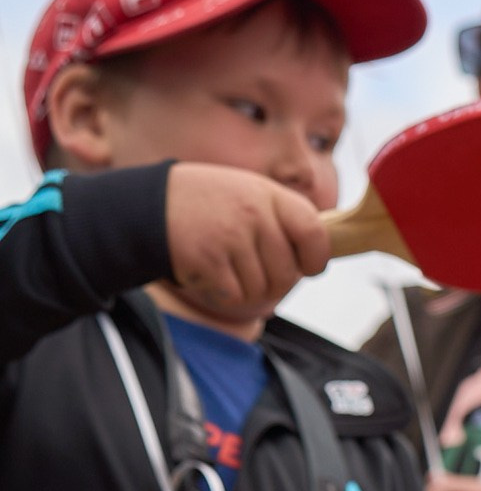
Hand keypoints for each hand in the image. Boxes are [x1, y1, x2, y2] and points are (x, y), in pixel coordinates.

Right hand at [161, 164, 331, 325]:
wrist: (150, 204)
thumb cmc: (209, 205)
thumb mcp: (249, 194)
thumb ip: (283, 219)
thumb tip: (320, 259)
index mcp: (269, 195)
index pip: (314, 232)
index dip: (316, 258)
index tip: (307, 266)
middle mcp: (253, 214)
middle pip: (287, 275)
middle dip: (273, 282)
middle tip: (250, 268)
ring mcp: (230, 237)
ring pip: (261, 291)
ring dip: (246, 289)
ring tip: (225, 264)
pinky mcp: (209, 260)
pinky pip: (235, 297)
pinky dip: (224, 293)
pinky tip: (210, 272)